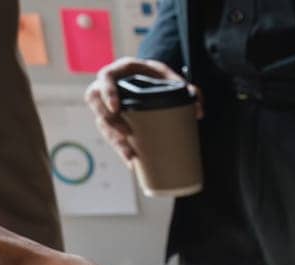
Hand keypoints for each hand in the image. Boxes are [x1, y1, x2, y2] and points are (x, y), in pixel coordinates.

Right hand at [84, 57, 199, 162]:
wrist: (152, 80)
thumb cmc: (158, 76)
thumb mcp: (170, 77)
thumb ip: (186, 89)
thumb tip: (198, 110)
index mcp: (121, 71)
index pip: (105, 77)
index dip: (107, 92)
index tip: (117, 108)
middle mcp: (108, 87)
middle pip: (96, 102)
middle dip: (109, 120)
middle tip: (126, 133)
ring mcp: (107, 104)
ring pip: (102, 122)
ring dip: (115, 141)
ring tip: (131, 155)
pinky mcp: (111, 120)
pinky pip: (111, 135)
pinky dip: (121, 149)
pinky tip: (132, 162)